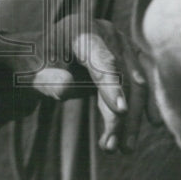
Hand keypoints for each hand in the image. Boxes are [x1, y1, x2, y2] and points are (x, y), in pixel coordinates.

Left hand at [30, 17, 147, 153]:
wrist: (41, 56)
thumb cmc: (35, 64)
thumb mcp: (33, 73)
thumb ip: (48, 80)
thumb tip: (67, 86)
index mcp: (81, 30)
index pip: (102, 61)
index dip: (112, 86)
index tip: (121, 112)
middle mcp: (106, 33)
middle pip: (124, 76)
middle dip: (122, 116)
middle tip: (114, 148)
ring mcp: (121, 44)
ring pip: (137, 84)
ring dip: (133, 118)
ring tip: (123, 149)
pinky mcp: (129, 58)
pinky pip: (141, 85)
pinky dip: (142, 107)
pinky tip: (147, 126)